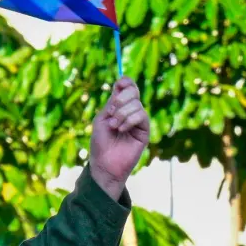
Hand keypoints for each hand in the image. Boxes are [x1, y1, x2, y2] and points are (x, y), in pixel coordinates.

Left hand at [89, 76, 149, 199]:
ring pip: (136, 104)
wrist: (105, 163)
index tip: (119, 84)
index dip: (125, 82)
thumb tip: (121, 83)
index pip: (128, 87)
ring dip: (121, 114)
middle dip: (121, 99)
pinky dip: (129, 120)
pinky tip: (121, 130)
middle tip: (111, 111)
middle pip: (133, 91)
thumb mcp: (101, 119)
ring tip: (114, 127)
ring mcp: (138, 121)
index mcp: (119, 106)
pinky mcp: (145, 130)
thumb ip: (111, 102)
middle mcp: (130, 111)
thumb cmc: (100, 143)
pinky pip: (141, 116)